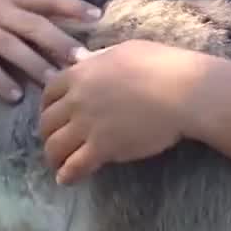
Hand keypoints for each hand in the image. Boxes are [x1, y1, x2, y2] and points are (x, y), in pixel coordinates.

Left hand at [39, 40, 200, 184]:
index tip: (53, 115)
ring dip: (53, 157)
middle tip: (55, 142)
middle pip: (47, 121)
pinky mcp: (102, 148)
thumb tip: (80, 58)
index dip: (47, 106)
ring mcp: (87, 125)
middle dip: (47, 134)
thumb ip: (98, 58)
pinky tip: (67, 180)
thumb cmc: (162, 66)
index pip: (49, 92)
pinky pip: (74, 166)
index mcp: (81, 73)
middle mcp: (77, 99)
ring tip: (58, 165)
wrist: (183, 92)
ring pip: (55, 146)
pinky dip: (67, 175)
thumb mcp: (124, 51)